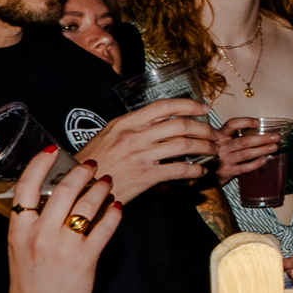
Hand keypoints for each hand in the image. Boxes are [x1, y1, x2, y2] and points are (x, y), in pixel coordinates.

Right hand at [2, 149, 121, 292]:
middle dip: (81, 173)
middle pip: (62, 191)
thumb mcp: (19, 248)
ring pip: (86, 205)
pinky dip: (113, 214)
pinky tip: (116, 207)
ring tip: (107, 183)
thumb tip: (50, 196)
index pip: (25, 187)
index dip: (40, 164)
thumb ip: (31, 223)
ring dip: (100, 190)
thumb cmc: (30, 283)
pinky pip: (104, 228)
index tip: (53, 150)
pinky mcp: (85, 258)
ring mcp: (62, 247)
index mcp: (18, 230)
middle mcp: (38, 235)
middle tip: (92, 165)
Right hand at [75, 99, 221, 203]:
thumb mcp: (109, 134)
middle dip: (203, 128)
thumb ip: (133, 125)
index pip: (164, 106)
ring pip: (184, 146)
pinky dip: (195, 170)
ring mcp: (141, 156)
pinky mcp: (146, 177)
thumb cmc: (94, 161)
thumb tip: (159, 118)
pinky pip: (179, 170)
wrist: (79, 187)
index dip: (189, 105)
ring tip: (213, 151)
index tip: (204, 108)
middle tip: (213, 134)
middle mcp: (135, 136)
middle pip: (180, 125)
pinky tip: (201, 171)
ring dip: (204, 148)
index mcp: (126, 122)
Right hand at [213, 119, 286, 183]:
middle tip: (276, 137)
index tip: (258, 122)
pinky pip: (243, 168)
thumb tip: (262, 133)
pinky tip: (264, 160)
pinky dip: (255, 164)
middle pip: (244, 141)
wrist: (205, 174)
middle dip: (262, 139)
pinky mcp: (226, 171)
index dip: (245, 122)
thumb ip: (236, 137)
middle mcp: (221, 147)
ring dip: (262, 150)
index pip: (232, 125)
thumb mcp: (223, 142)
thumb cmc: (219, 154)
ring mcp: (223, 160)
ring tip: (274, 147)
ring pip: (246, 154)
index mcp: (220, 136)